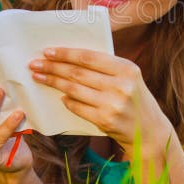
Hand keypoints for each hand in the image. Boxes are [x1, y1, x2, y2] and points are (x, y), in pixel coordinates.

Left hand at [29, 48, 172, 157]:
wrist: (149, 131)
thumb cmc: (134, 99)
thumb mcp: (128, 78)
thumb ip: (106, 68)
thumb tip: (70, 57)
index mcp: (127, 69)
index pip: (89, 57)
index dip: (66, 54)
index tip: (48, 51)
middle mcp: (121, 85)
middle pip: (78, 73)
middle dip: (53, 67)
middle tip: (35, 64)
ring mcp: (113, 104)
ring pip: (74, 89)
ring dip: (53, 83)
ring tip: (39, 77)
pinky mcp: (105, 121)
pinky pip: (78, 107)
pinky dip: (67, 101)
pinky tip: (60, 96)